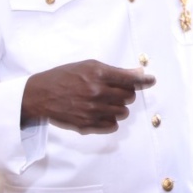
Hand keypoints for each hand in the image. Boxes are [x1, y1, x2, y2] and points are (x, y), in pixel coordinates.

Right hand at [21, 59, 155, 133]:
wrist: (41, 95)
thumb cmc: (65, 76)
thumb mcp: (89, 66)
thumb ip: (115, 71)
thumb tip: (139, 73)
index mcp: (99, 75)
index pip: (131, 80)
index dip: (144, 80)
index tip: (151, 80)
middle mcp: (97, 93)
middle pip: (129, 97)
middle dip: (127, 93)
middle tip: (117, 90)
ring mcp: (92, 111)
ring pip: (123, 112)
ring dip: (119, 107)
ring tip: (107, 101)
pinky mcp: (87, 126)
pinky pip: (112, 126)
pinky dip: (111, 120)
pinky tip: (103, 112)